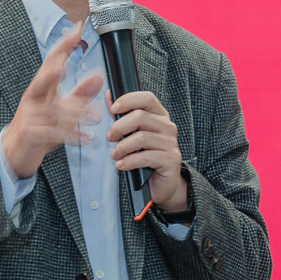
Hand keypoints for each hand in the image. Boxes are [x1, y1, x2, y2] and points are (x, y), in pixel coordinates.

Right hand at [1, 23, 104, 179]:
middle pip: (41, 81)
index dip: (64, 44)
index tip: (78, 28)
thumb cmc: (39, 126)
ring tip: (96, 118)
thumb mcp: (61, 108)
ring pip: (53, 112)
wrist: (15, 151)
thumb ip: (81, 93)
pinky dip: (70, 136)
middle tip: (61, 67)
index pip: (52, 60)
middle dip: (50, 73)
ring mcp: (29, 116)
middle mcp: (33, 98)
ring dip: (76, 116)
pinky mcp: (30, 134)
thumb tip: (99, 76)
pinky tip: (86, 139)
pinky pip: (51, 133)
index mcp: (41, 87)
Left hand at [109, 90, 189, 212]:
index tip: (113, 108)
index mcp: (159, 116)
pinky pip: (146, 157)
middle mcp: (168, 127)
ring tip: (114, 155)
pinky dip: (129, 161)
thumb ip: (123, 116)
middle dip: (119, 127)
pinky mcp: (171, 159)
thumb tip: (109, 95)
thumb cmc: (145, 157)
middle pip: (140, 117)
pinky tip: (121, 165)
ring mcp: (171, 143)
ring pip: (141, 138)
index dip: (128, 100)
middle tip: (110, 138)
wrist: (162, 184)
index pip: (147, 98)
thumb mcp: (133, 135)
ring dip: (122, 147)